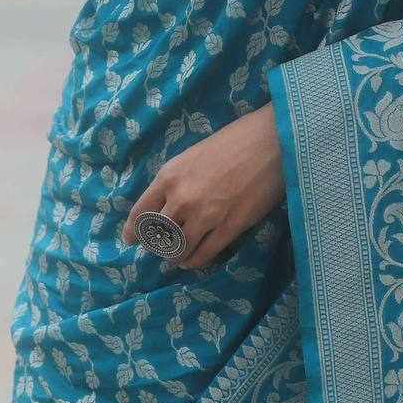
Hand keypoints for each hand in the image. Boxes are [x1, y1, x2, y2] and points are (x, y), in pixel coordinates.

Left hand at [120, 102, 285, 268]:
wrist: (270, 142)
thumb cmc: (233, 140)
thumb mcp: (193, 155)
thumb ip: (177, 179)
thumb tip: (166, 203)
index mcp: (169, 176)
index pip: (140, 213)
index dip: (133, 231)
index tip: (132, 240)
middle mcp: (181, 198)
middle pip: (157, 236)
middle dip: (156, 246)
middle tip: (161, 248)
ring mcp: (205, 216)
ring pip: (178, 250)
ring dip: (175, 257)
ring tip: (177, 258)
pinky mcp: (228, 228)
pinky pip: (203, 255)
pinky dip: (195, 261)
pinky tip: (194, 260)